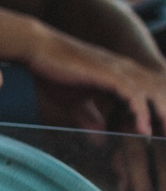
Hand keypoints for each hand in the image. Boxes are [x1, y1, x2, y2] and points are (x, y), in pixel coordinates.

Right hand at [27, 28, 165, 135]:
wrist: (37, 49)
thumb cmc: (53, 71)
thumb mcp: (75, 101)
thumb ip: (89, 119)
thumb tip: (100, 142)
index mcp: (123, 75)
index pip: (154, 94)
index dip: (162, 114)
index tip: (164, 135)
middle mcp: (128, 71)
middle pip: (162, 93)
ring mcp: (120, 71)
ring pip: (155, 94)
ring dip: (163, 116)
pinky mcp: (109, 73)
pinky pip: (134, 95)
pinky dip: (142, 114)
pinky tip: (143, 131)